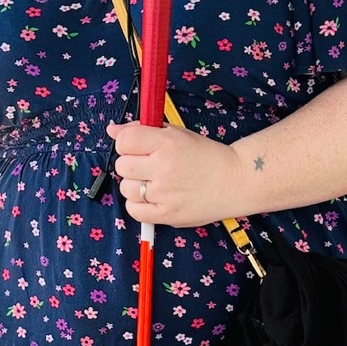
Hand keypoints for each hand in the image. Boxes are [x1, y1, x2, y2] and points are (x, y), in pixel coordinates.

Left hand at [108, 121, 243, 227]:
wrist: (234, 180)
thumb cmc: (204, 156)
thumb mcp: (176, 134)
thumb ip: (142, 131)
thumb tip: (112, 130)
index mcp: (166, 143)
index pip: (124, 141)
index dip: (127, 143)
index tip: (138, 147)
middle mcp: (164, 167)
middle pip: (122, 165)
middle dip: (132, 164)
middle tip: (149, 165)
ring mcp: (165, 193)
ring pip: (126, 188)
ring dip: (135, 185)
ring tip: (154, 182)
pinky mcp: (167, 215)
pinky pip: (134, 210)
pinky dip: (138, 204)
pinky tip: (152, 197)